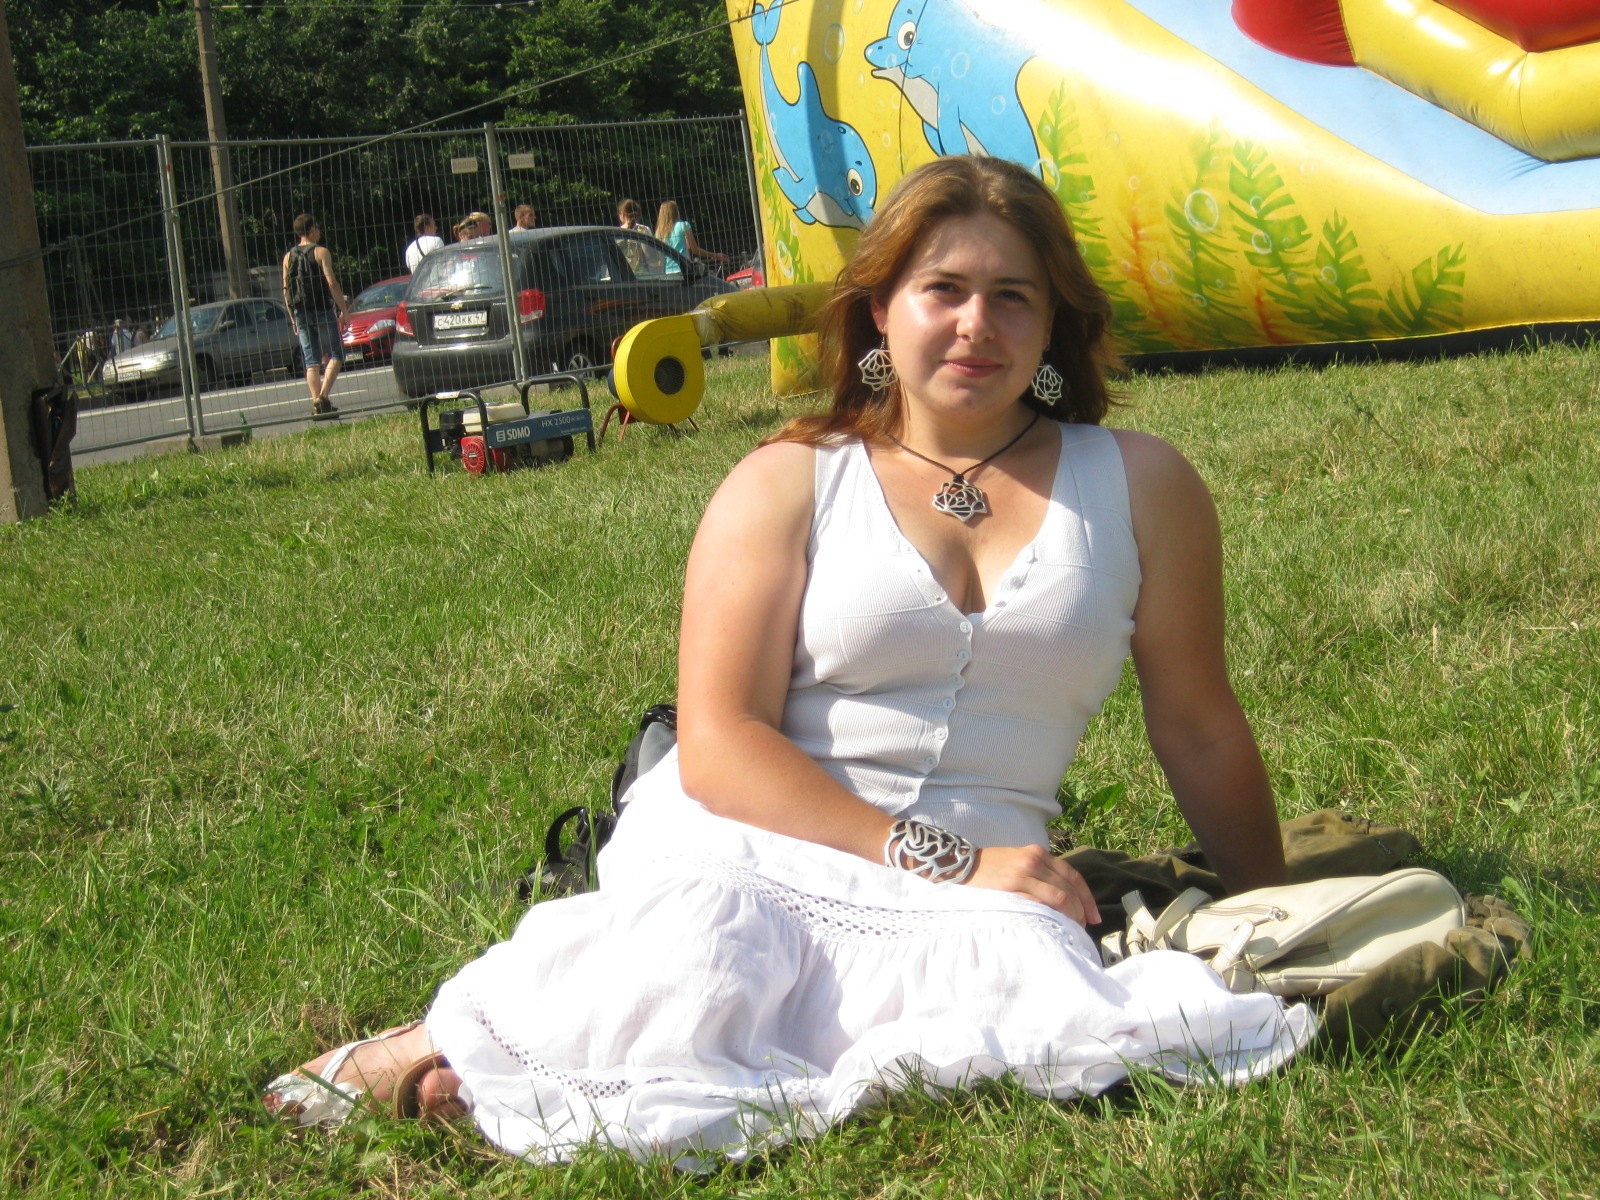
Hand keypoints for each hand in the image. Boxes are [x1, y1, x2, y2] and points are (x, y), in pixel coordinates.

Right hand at [966, 845, 1099, 925]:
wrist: (961, 865)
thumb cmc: (992, 868)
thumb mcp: (1020, 861)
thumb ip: (1040, 873)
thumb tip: (1065, 898)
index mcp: (1039, 853)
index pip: (1073, 876)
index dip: (1087, 899)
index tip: (1094, 917)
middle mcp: (1034, 860)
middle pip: (1068, 889)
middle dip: (1080, 912)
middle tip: (1081, 928)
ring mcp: (1023, 872)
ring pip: (1059, 897)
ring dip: (1069, 916)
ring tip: (1070, 930)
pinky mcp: (1010, 886)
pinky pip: (1039, 903)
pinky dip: (1050, 916)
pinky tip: (1052, 927)